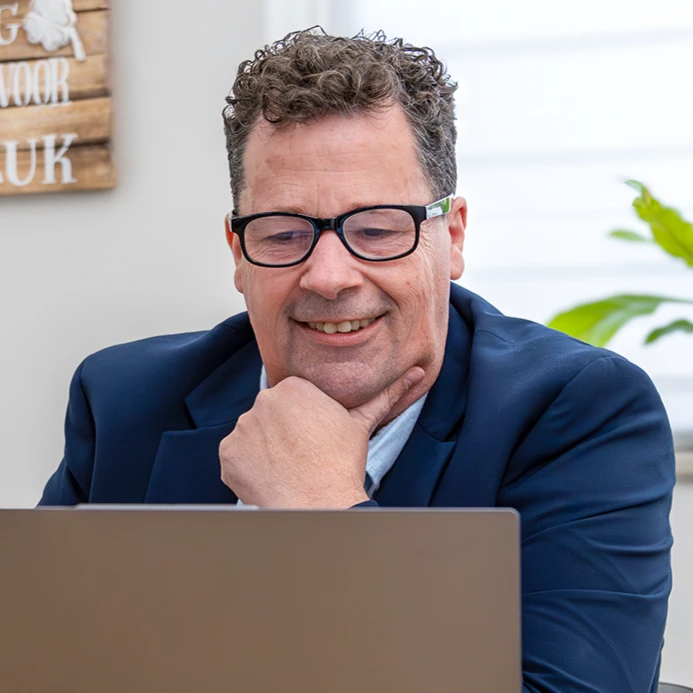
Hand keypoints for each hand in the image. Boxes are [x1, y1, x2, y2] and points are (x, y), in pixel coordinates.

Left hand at [219, 367, 424, 507]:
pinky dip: (247, 465)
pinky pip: (235, 455)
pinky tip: (269, 476)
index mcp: (293, 387)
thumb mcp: (362, 423)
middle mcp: (263, 401)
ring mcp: (242, 427)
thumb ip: (385, 395)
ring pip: (252, 434)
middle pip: (269, 413)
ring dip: (263, 447)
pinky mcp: (229, 453)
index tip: (312, 437)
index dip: (302, 419)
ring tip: (286, 466)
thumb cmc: (340, 463)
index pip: (291, 398)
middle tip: (300, 453)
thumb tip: (418, 374)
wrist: (319, 503)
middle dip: (281, 430)